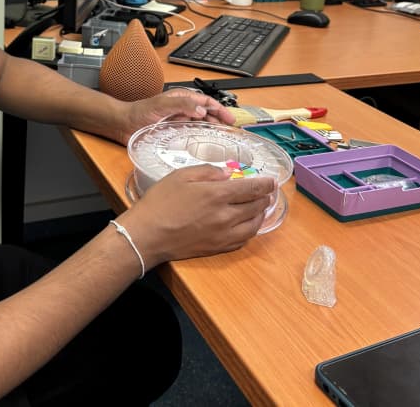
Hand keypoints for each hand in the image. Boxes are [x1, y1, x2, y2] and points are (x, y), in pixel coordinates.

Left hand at [117, 88, 235, 144]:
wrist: (124, 124)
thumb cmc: (139, 112)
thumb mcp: (161, 105)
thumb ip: (181, 105)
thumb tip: (201, 110)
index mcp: (181, 98)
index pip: (206, 102)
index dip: (220, 109)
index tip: (230, 118)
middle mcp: (182, 109)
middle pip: (206, 113)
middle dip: (219, 119)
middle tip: (229, 130)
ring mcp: (178, 120)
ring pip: (200, 123)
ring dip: (211, 129)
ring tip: (221, 137)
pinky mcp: (174, 132)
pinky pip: (191, 134)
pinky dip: (200, 137)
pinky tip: (204, 143)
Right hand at [124, 164, 276, 265]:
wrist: (147, 235)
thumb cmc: (160, 202)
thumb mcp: (181, 176)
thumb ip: (207, 172)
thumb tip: (227, 174)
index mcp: (217, 195)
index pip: (251, 189)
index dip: (265, 184)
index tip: (272, 180)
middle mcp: (226, 216)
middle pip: (256, 207)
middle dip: (265, 197)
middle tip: (267, 191)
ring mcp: (223, 235)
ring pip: (253, 225)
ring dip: (261, 214)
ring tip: (260, 206)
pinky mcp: (218, 248)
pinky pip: (243, 240)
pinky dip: (250, 230)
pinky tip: (247, 224)